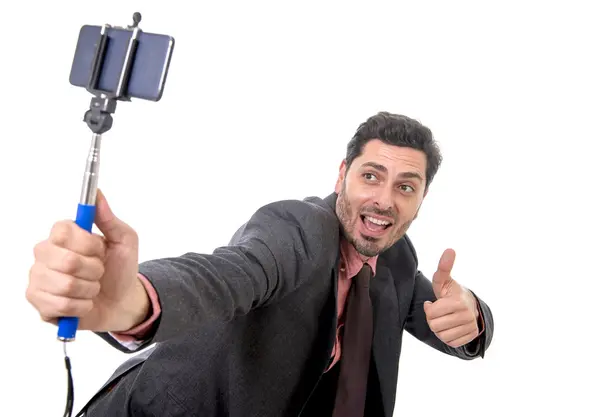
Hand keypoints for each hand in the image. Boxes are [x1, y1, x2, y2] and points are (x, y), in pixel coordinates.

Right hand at [26, 189, 149, 332]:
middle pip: (66, 261)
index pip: (63, 232)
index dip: (87, 244)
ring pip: (66, 285)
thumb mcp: (124, 240)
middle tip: (99, 271)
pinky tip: (84, 302)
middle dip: (94, 270)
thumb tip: (97, 194)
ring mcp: (39, 278)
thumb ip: (109, 218)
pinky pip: (61, 305)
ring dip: (90, 289)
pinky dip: (82, 306)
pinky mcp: (39, 303)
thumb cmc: (120, 269)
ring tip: (92, 287)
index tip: (100, 250)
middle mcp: (45, 254)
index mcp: (63, 235)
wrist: (121, 302)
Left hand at [424, 248, 479, 347]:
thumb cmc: (451, 292)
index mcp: (458, 302)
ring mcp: (471, 327)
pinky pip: (451, 343)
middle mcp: (467, 315)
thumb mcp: (444, 281)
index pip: (432, 313)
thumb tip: (450, 249)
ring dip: (439, 329)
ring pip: (442, 336)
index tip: (434, 303)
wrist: (470, 305)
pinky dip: (447, 337)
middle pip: (435, 326)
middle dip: (433, 320)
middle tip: (439, 313)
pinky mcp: (472, 336)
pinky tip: (451, 327)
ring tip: (445, 319)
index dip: (429, 309)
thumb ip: (443, 268)